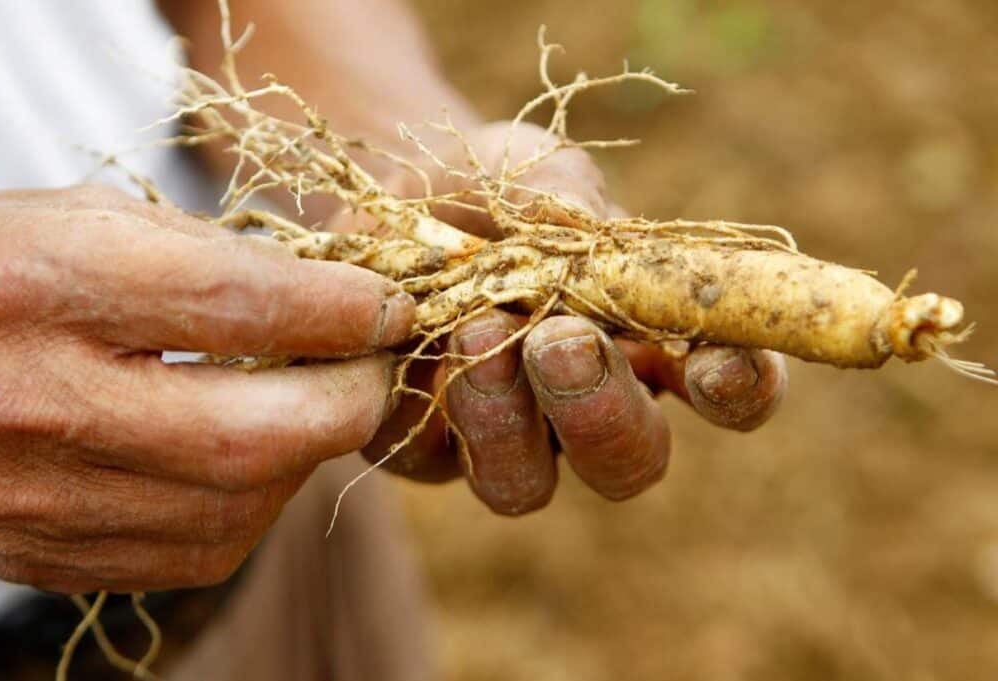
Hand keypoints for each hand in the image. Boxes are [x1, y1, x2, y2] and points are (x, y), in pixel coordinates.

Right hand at [0, 185, 414, 592]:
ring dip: (309, 451)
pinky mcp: (52, 555)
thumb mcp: (93, 222)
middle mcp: (38, 404)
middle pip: (254, 435)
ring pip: (241, 505)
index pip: (238, 305)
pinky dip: (256, 499)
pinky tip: (253, 453)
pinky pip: (203, 549)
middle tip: (376, 366)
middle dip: (350, 400)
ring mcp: (40, 499)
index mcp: (45, 288)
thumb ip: (216, 259)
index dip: (343, 308)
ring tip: (313, 401)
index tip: (394, 305)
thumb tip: (342, 302)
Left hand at [346, 121, 786, 512]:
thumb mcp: (527, 169)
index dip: (739, 388)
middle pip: (629, 460)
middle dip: (603, 410)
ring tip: (475, 335)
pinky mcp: (425, 450)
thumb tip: (578, 224)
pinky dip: (432, 406)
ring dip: (508, 420)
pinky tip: (415, 349)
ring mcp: (506, 440)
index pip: (721, 388)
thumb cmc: (488, 189)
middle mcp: (587, 409)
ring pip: (525, 484)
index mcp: (649, 345)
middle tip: (563, 343)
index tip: (718, 360)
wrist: (386, 204)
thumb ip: (563, 197)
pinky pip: (434, 459)